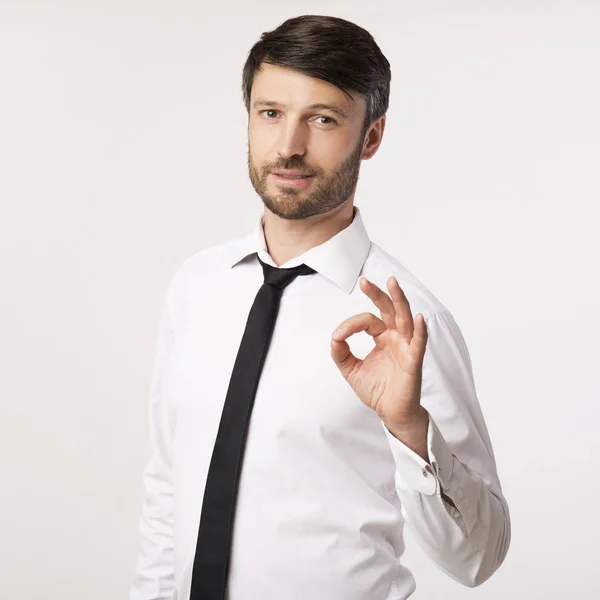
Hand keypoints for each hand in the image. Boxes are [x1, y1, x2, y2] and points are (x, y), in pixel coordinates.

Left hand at [330, 276, 428, 431]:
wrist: (390, 413)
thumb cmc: (377, 390)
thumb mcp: (351, 369)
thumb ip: (341, 352)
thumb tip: (334, 337)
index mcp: (383, 338)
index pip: (368, 321)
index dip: (351, 324)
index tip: (338, 336)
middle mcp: (396, 338)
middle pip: (388, 310)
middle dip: (378, 294)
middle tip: (365, 282)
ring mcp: (406, 347)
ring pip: (404, 319)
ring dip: (399, 300)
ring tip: (393, 283)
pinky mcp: (413, 361)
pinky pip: (419, 344)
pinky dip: (420, 331)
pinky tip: (419, 318)